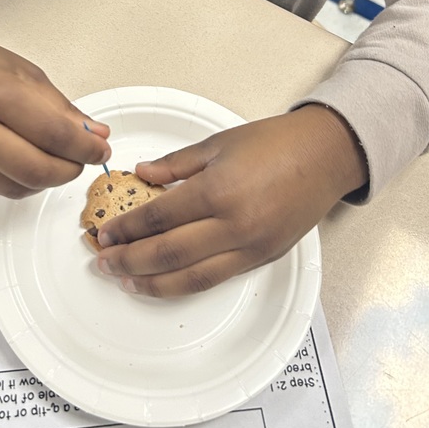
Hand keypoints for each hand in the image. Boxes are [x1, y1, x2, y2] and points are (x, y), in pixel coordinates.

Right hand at [0, 35, 110, 197]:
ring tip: (57, 160)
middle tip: (82, 159)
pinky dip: (23, 183)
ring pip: (18, 188)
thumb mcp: (26, 74)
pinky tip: (29, 164)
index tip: (100, 148)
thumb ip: (62, 109)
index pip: (52, 134)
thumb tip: (96, 136)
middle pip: (35, 170)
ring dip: (47, 181)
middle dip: (69, 170)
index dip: (84, 147)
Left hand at [95, 104, 366, 296]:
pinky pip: (216, 278)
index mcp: (216, 190)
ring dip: (152, 284)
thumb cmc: (274, 143)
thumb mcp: (218, 143)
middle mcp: (232, 224)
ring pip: (191, 278)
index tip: (105, 233)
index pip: (158, 217)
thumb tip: (141, 174)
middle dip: (129, 261)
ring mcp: (249, 246)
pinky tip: (165, 283)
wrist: (325, 156)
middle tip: (103, 262)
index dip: (127, 229)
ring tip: (126, 283)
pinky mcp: (262, 258)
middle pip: (168, 253)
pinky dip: (185, 284)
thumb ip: (175, 164)